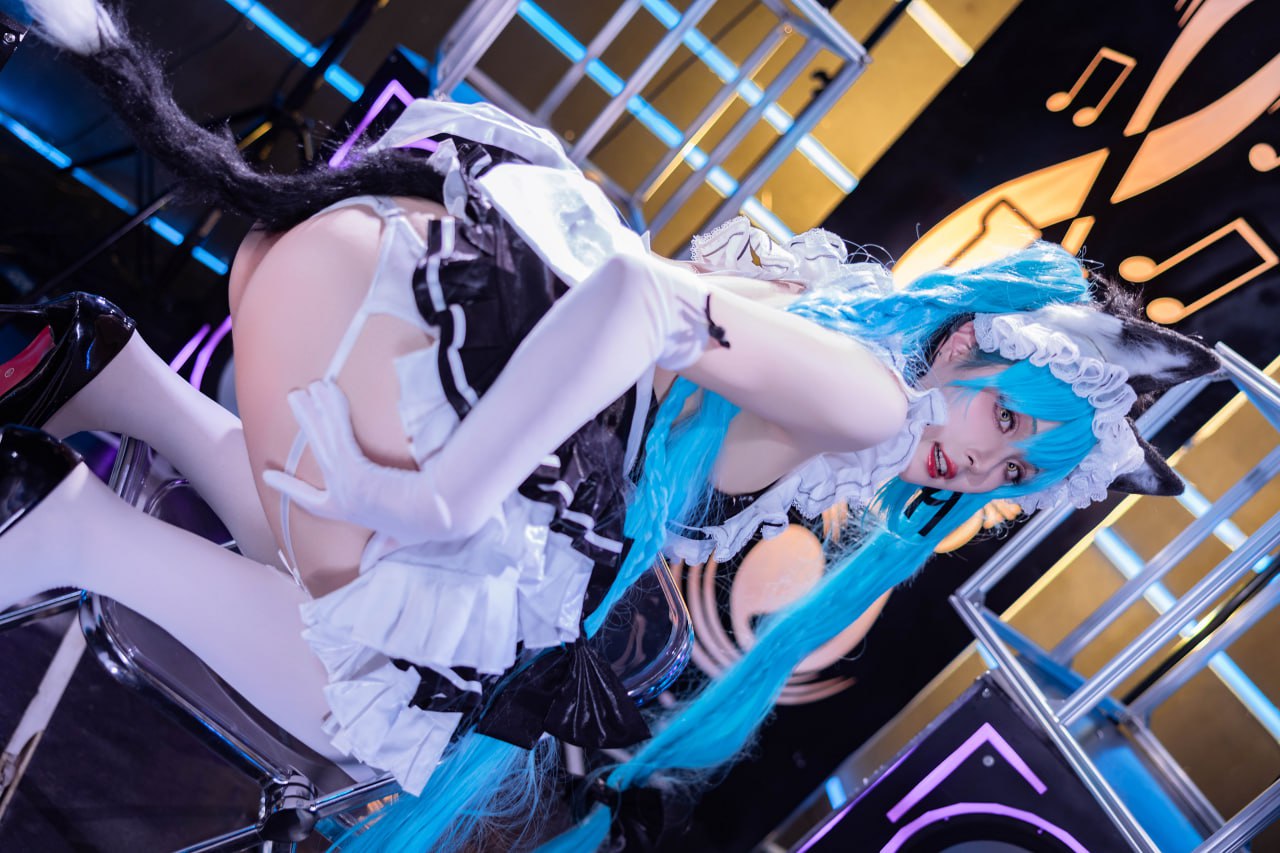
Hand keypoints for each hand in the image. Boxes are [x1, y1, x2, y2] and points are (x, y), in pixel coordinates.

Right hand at [261, 380, 456, 542]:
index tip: (268, 476)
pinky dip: (331, 412)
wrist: (435, 518)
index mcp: (346, 513)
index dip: (289, 487)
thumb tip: (370, 564)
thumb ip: (380, 548)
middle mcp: (341, 497)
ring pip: (323, 439)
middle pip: (317, 451)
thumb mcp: (395, 540)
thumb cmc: (422, 528)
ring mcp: (346, 484)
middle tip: (293, 400)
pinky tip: (325, 391)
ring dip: (311, 411)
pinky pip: (338, 434)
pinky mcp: (356, 472)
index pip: (309, 500)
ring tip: (301, 390)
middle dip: (304, 422)